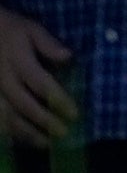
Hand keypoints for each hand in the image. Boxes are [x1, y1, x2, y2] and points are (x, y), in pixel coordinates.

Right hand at [0, 8, 70, 146]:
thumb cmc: (8, 29)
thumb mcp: (30, 28)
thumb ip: (48, 44)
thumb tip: (68, 57)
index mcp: (17, 61)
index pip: (40, 83)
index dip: (57, 99)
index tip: (74, 114)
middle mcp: (2, 80)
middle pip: (23, 104)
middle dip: (43, 121)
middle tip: (63, 133)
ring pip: (6, 117)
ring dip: (25, 132)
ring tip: (45, 143)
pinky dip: (7, 132)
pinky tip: (21, 140)